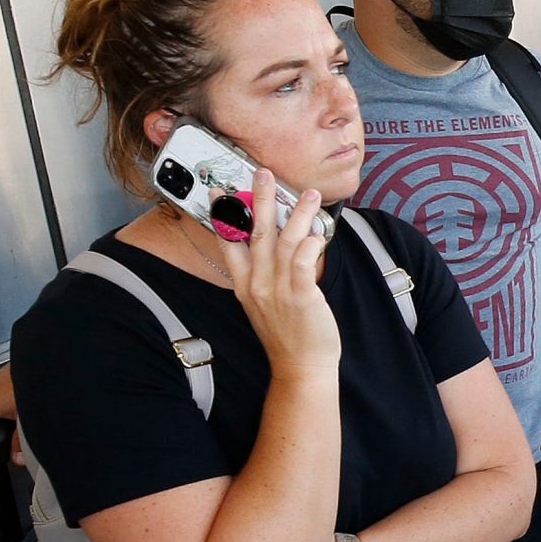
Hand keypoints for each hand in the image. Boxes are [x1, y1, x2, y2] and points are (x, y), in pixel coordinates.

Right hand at [221, 170, 338, 380]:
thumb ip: (265, 276)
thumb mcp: (264, 305)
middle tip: (263, 174)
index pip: (228, 244)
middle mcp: (257, 284)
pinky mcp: (300, 295)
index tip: (221, 192)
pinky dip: (310, 242)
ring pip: (283, 241)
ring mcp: (277, 289)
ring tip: (309, 194)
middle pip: (254, 232)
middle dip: (258, 199)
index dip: (224, 215)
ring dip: (296, 213)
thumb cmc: (289, 337)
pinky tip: (319, 231)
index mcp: (244, 285)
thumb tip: (278, 248)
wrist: (301, 367)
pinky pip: (302, 260)